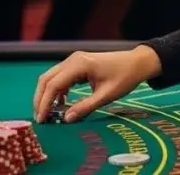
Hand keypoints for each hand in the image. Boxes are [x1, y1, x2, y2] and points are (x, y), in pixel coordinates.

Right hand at [33, 45, 161, 123]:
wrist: (138, 62)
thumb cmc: (125, 77)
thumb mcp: (107, 95)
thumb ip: (86, 107)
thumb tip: (66, 119)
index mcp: (80, 64)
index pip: (53, 84)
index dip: (44, 103)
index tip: (42, 120)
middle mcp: (74, 60)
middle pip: (47, 79)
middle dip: (40, 99)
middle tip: (40, 119)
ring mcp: (75, 60)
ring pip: (51, 77)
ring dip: (47, 95)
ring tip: (48, 114)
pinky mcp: (78, 64)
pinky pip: (61, 77)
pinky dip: (57, 90)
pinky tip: (61, 103)